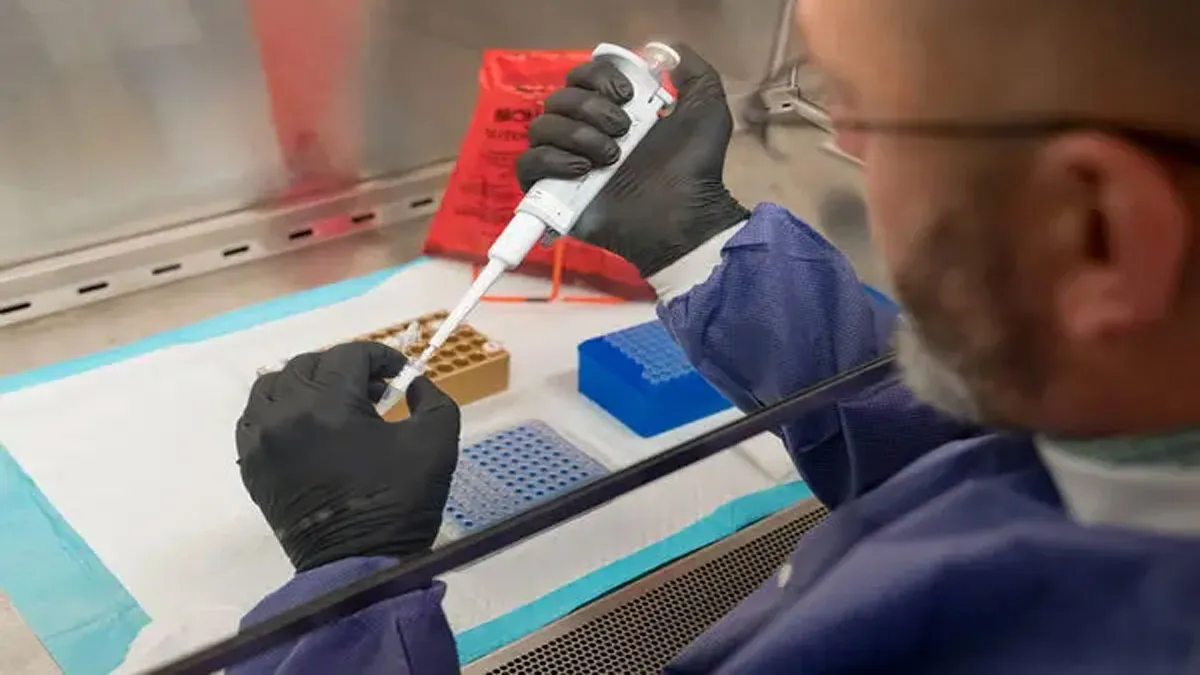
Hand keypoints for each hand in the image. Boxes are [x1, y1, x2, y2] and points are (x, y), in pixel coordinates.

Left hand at [237, 342, 460, 571]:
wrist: (357, 566)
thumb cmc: (400, 502)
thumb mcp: (437, 441)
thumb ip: (430, 398)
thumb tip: (412, 383)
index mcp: (328, 404)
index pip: (350, 355)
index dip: (381, 357)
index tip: (400, 374)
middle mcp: (286, 413)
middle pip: (309, 364)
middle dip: (344, 368)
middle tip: (373, 391)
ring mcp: (262, 440)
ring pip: (272, 385)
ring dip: (304, 384)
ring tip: (332, 404)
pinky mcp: (251, 465)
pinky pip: (253, 419)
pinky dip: (277, 411)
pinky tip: (304, 426)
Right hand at [516, 44, 749, 276]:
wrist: (684, 216)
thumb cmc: (694, 167)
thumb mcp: (706, 108)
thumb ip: (693, 71)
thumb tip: (663, 50)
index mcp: (613, 110)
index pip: (582, 76)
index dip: (599, 76)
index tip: (628, 95)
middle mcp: (585, 132)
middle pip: (559, 98)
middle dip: (591, 108)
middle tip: (624, 131)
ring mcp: (566, 163)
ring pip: (542, 127)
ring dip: (577, 135)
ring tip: (610, 158)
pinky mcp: (551, 194)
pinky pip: (528, 165)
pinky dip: (551, 161)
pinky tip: (584, 170)